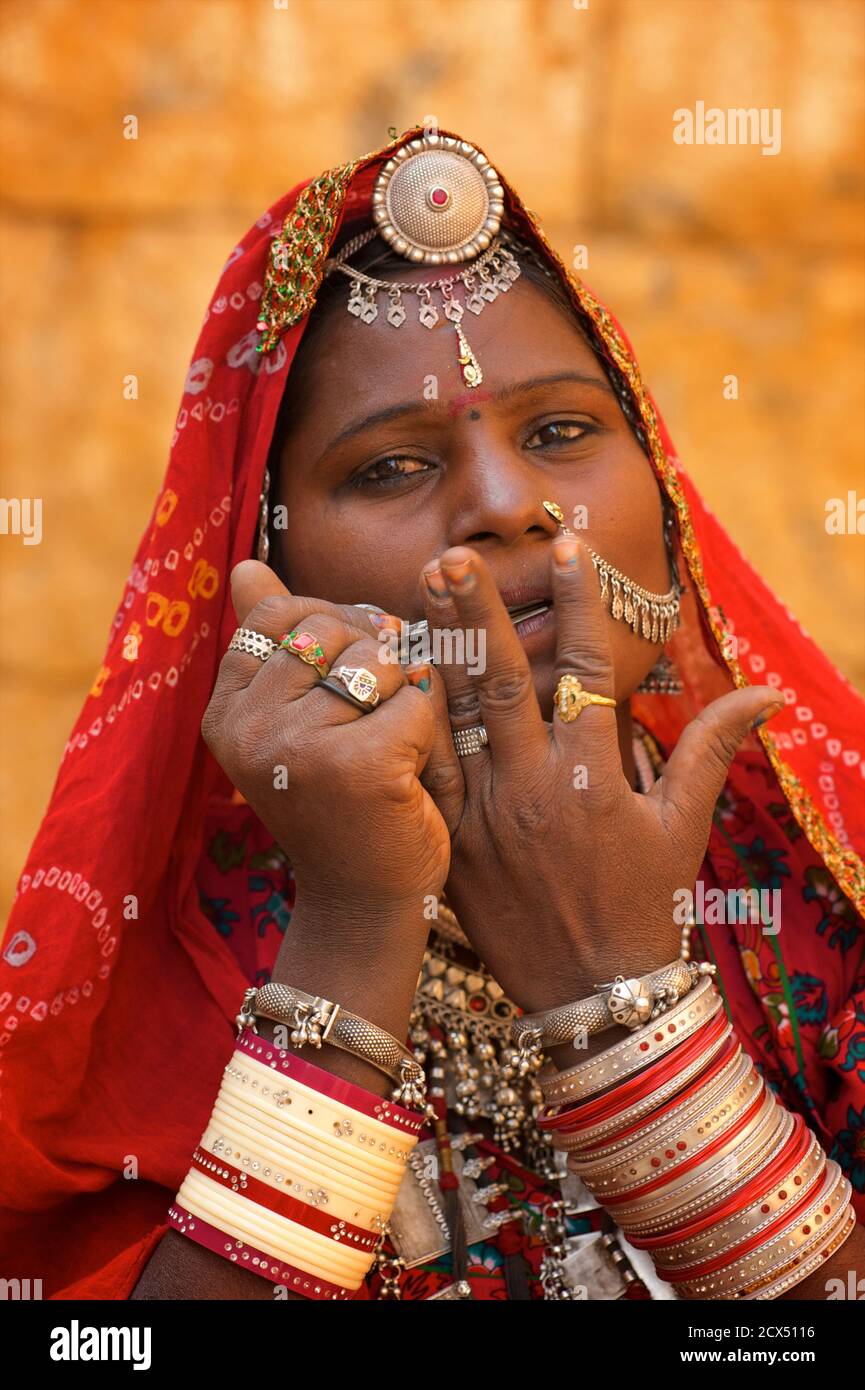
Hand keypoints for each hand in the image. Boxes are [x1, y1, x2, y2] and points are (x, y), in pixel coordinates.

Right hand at [201, 560, 450, 921]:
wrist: (369, 904)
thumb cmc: (345, 803)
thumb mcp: (302, 718)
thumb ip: (278, 640)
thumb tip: (246, 566)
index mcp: (225, 708)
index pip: (285, 613)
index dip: (335, 632)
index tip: (347, 685)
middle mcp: (245, 726)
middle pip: (336, 628)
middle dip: (374, 665)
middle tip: (371, 731)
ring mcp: (294, 745)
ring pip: (381, 660)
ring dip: (405, 701)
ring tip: (389, 757)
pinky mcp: (354, 764)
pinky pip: (418, 699)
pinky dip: (433, 737)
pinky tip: (412, 781)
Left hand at [416, 538, 783, 1012]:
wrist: (594, 995)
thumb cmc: (645, 905)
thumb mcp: (683, 825)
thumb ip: (711, 748)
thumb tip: (767, 694)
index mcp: (594, 774)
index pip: (587, 670)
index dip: (580, 603)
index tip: (568, 545)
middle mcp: (533, 787)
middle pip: (503, 683)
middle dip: (481, 614)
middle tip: (455, 557)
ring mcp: (484, 817)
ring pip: (452, 721)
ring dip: (434, 655)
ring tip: (415, 595)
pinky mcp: (449, 847)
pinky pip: (421, 778)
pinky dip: (406, 728)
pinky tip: (388, 682)